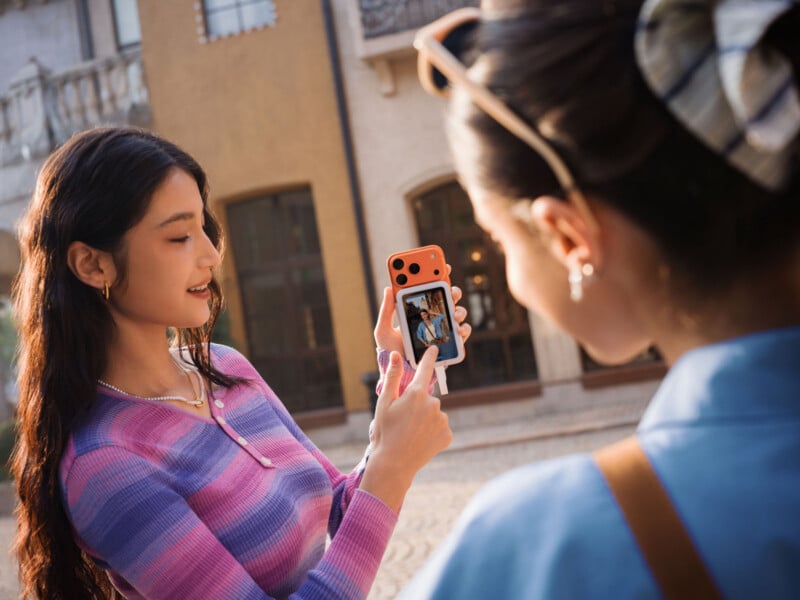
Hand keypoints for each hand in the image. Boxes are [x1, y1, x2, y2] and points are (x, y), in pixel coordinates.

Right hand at [360, 346, 452, 511]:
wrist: (394, 464)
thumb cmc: (385, 432)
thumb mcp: (384, 403)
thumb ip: (393, 377)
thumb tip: (396, 354)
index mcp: (416, 394)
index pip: (425, 369)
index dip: (429, 357)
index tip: (434, 348)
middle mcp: (434, 404)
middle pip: (427, 398)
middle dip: (418, 405)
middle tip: (404, 421)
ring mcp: (442, 420)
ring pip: (434, 413)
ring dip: (426, 420)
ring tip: (411, 433)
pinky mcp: (448, 435)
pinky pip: (440, 428)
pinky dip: (433, 432)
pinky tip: (421, 441)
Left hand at [374, 265, 471, 355]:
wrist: (400, 372)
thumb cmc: (390, 350)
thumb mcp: (383, 330)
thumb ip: (386, 310)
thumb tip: (389, 288)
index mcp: (416, 309)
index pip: (428, 288)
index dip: (436, 274)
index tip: (442, 265)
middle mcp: (431, 316)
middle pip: (446, 297)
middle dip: (451, 290)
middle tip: (449, 289)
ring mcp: (442, 328)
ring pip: (457, 311)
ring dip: (458, 309)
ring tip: (454, 312)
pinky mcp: (449, 343)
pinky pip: (462, 332)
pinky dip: (464, 328)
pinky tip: (459, 328)